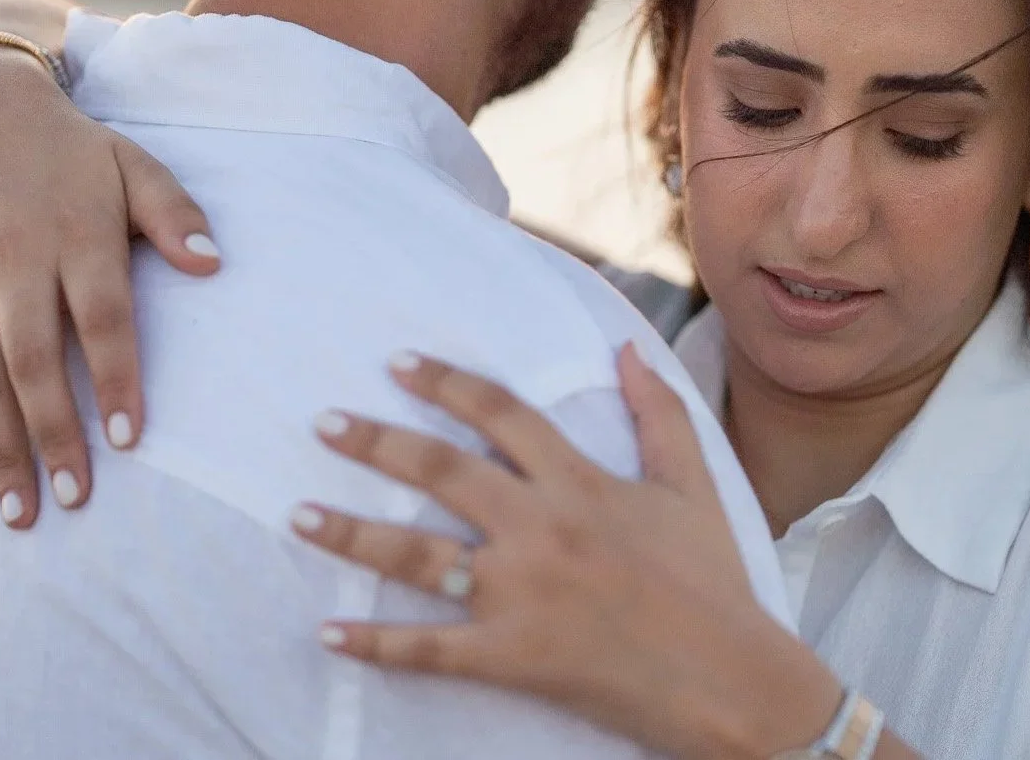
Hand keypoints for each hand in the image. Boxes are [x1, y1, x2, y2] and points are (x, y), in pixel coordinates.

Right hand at [0, 47, 220, 525]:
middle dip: (52, 432)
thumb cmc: (75, 152)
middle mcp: (16, 265)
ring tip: (21, 514)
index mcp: (75, 234)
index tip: (130, 436)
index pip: (99, 315)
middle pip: (30, 359)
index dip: (113, 375)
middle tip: (74, 496)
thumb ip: (174, 214)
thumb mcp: (134, 164)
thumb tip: (213, 266)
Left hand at [292, 347, 844, 759]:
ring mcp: (522, 594)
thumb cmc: (712, 580)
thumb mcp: (691, 484)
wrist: (732, 683)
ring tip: (297, 515)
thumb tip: (626, 347)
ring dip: (352, 533)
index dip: (446, 383)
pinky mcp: (514, 656)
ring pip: (419, 555)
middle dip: (376, 442)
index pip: (500, 413)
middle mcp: (541, 527)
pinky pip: (430, 650)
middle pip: (441, 471)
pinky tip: (328, 631)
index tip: (400, 365)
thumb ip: (658, 411)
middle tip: (323, 424)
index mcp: (581, 481)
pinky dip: (377, 643)